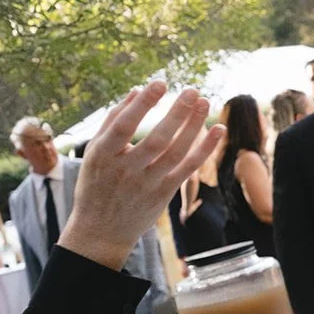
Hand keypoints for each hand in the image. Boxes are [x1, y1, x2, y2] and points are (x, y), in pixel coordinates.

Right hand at [60, 83, 224, 272]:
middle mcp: (126, 170)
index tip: (160, 83)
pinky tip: (218, 129)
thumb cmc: (97, 183)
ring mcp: (147, 184)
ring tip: (205, 102)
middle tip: (192, 90)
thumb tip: (137, 90)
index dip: (143, 105)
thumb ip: (113, 120)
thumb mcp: (95, 152)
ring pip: (176, 153)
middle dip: (177, 113)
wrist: (101, 231)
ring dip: (193, 126)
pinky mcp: (164, 194)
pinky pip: (188, 168)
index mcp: (103, 155)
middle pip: (157, 139)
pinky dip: (205, 149)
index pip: (124, 126)